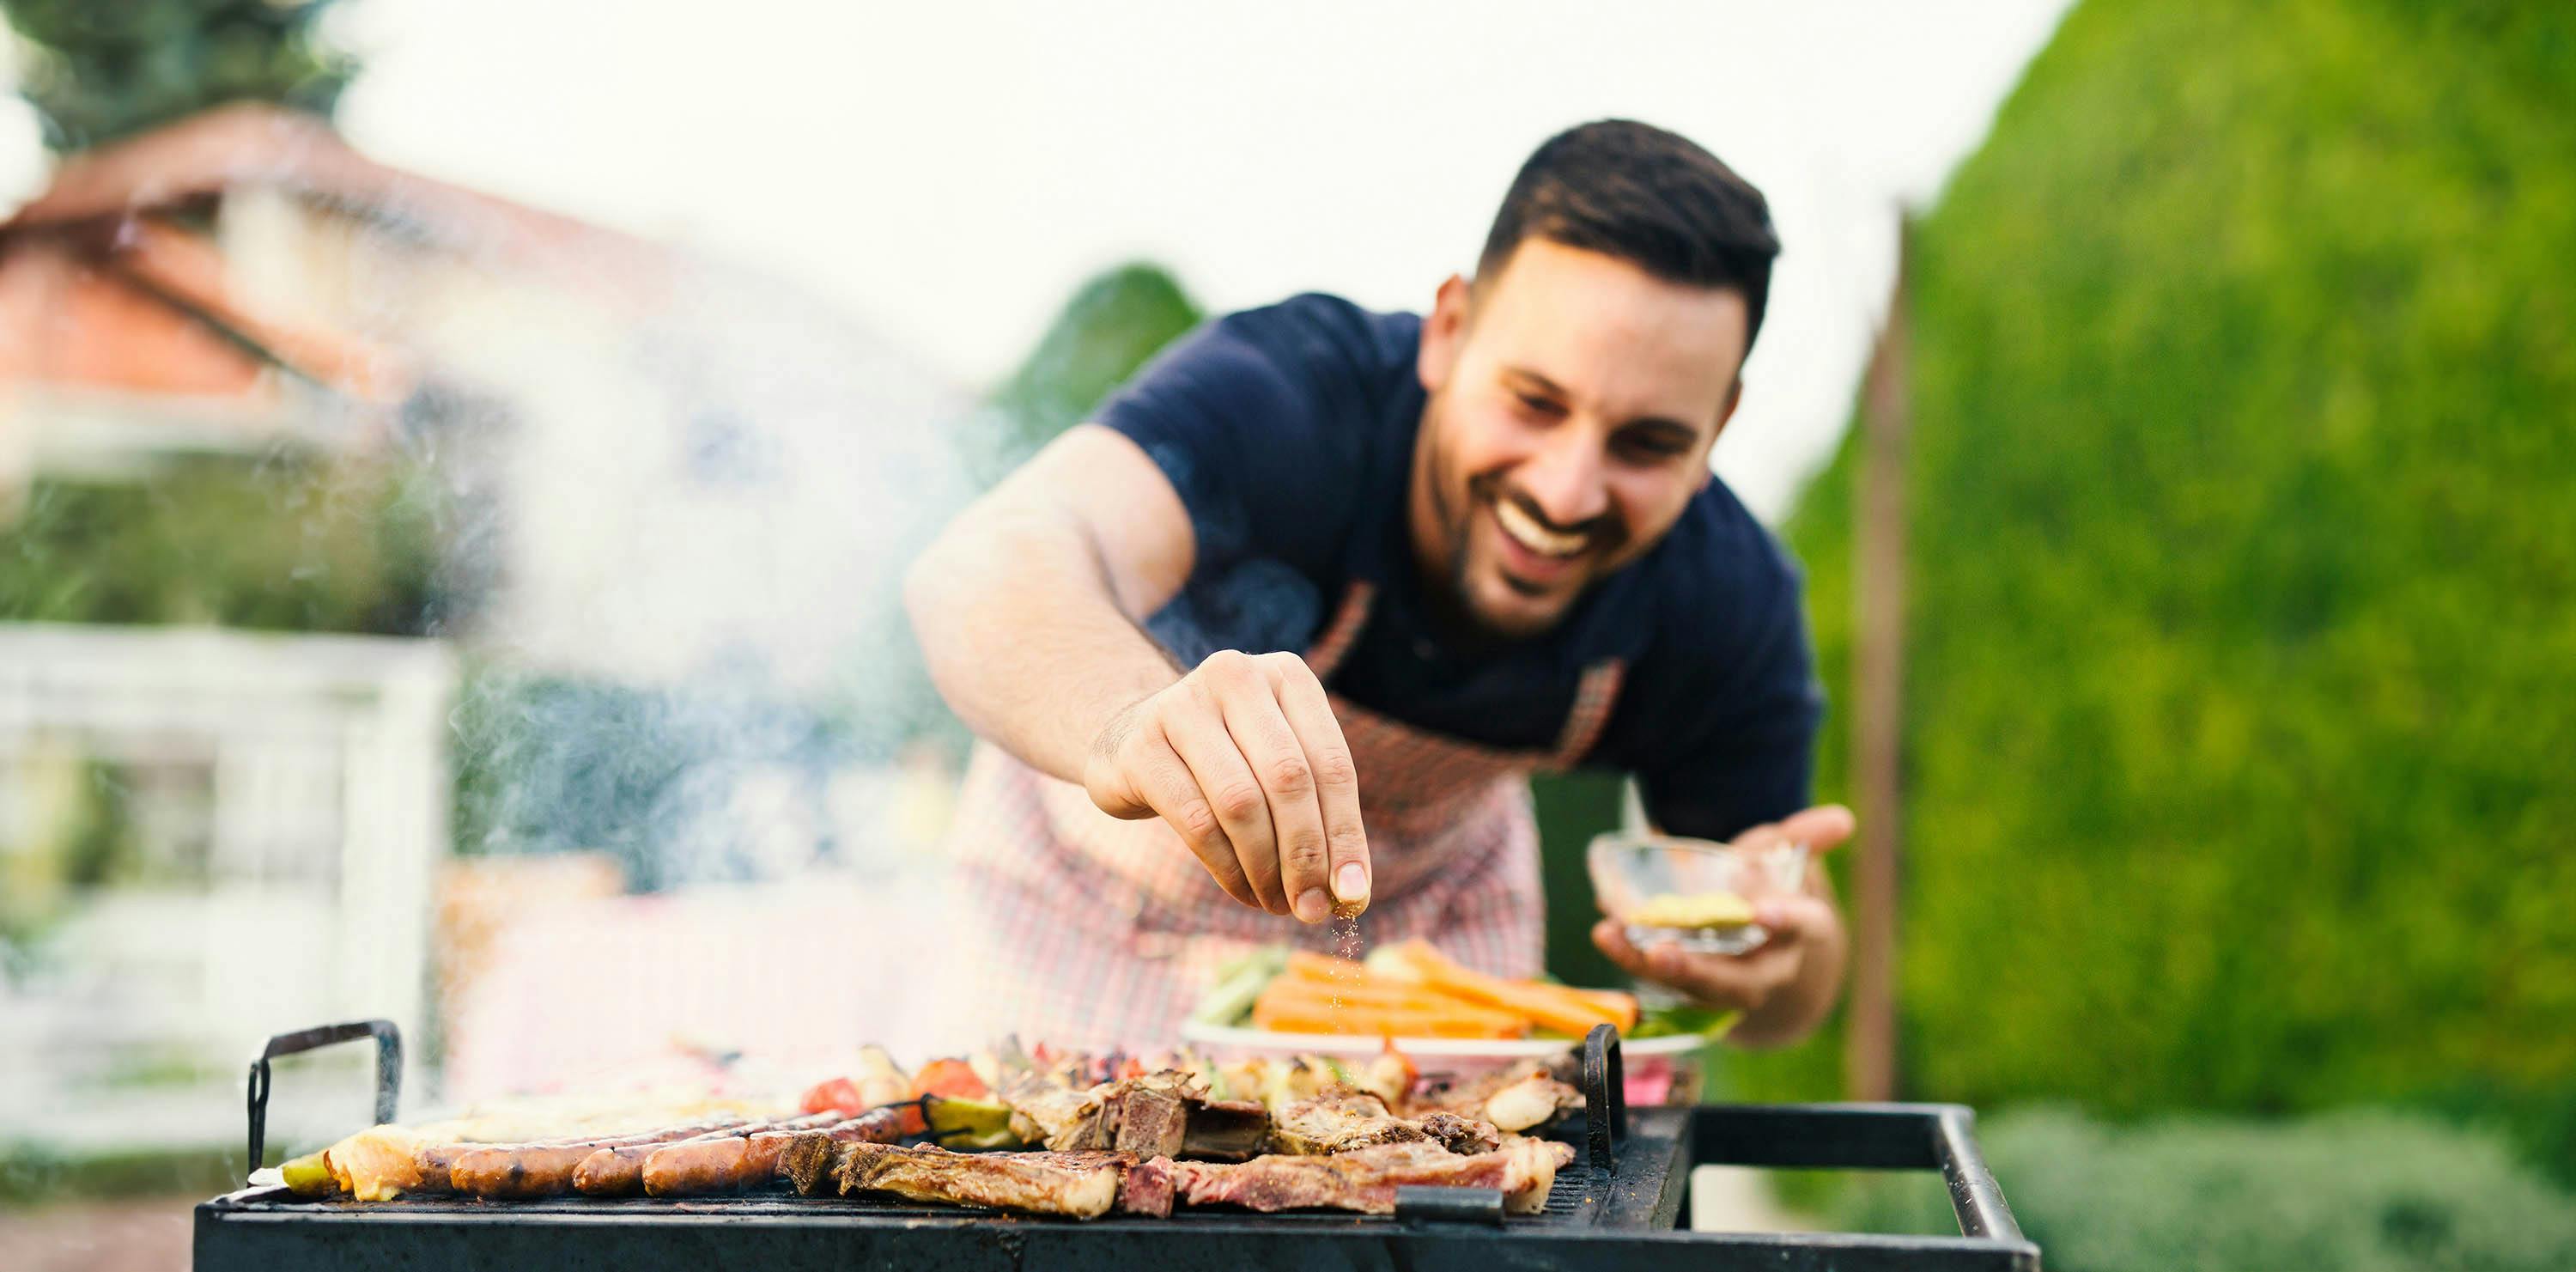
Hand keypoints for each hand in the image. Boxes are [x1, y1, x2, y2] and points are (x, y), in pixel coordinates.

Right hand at [1084, 649, 1369, 923]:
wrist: (1130, 741)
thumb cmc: (1225, 760)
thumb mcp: (1277, 769)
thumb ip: (1318, 817)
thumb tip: (1351, 894)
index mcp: (1287, 675)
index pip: (1332, 763)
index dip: (1346, 835)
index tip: (1353, 894)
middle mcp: (1236, 675)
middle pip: (1289, 780)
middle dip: (1306, 856)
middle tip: (1311, 909)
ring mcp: (1182, 706)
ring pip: (1242, 803)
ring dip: (1265, 868)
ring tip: (1276, 904)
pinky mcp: (1141, 747)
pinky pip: (1197, 821)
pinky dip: (1227, 868)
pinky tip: (1242, 890)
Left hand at [1591, 804, 1853, 1015]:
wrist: (1759, 940)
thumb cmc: (1771, 889)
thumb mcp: (1786, 858)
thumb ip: (1804, 838)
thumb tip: (1842, 818)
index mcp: (1799, 931)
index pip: (1803, 927)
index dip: (1786, 920)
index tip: (1764, 911)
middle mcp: (1765, 967)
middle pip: (1737, 981)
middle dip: (1700, 971)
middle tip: (1663, 953)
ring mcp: (1725, 983)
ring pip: (1691, 987)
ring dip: (1649, 966)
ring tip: (1612, 936)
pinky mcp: (1689, 983)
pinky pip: (1660, 976)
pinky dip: (1630, 954)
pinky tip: (1604, 931)